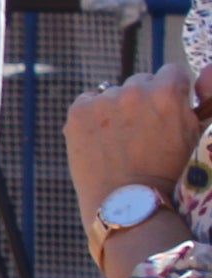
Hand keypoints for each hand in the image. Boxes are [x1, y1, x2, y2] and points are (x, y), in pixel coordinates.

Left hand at [66, 63, 205, 218]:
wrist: (129, 205)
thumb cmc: (171, 174)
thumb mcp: (196, 137)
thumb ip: (199, 107)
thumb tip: (203, 82)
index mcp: (167, 93)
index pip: (172, 72)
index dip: (173, 91)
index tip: (168, 109)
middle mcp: (134, 91)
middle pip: (141, 82)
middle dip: (145, 100)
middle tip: (144, 129)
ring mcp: (103, 101)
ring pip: (113, 92)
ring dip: (118, 108)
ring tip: (122, 139)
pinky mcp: (78, 112)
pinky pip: (88, 101)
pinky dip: (93, 115)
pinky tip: (101, 137)